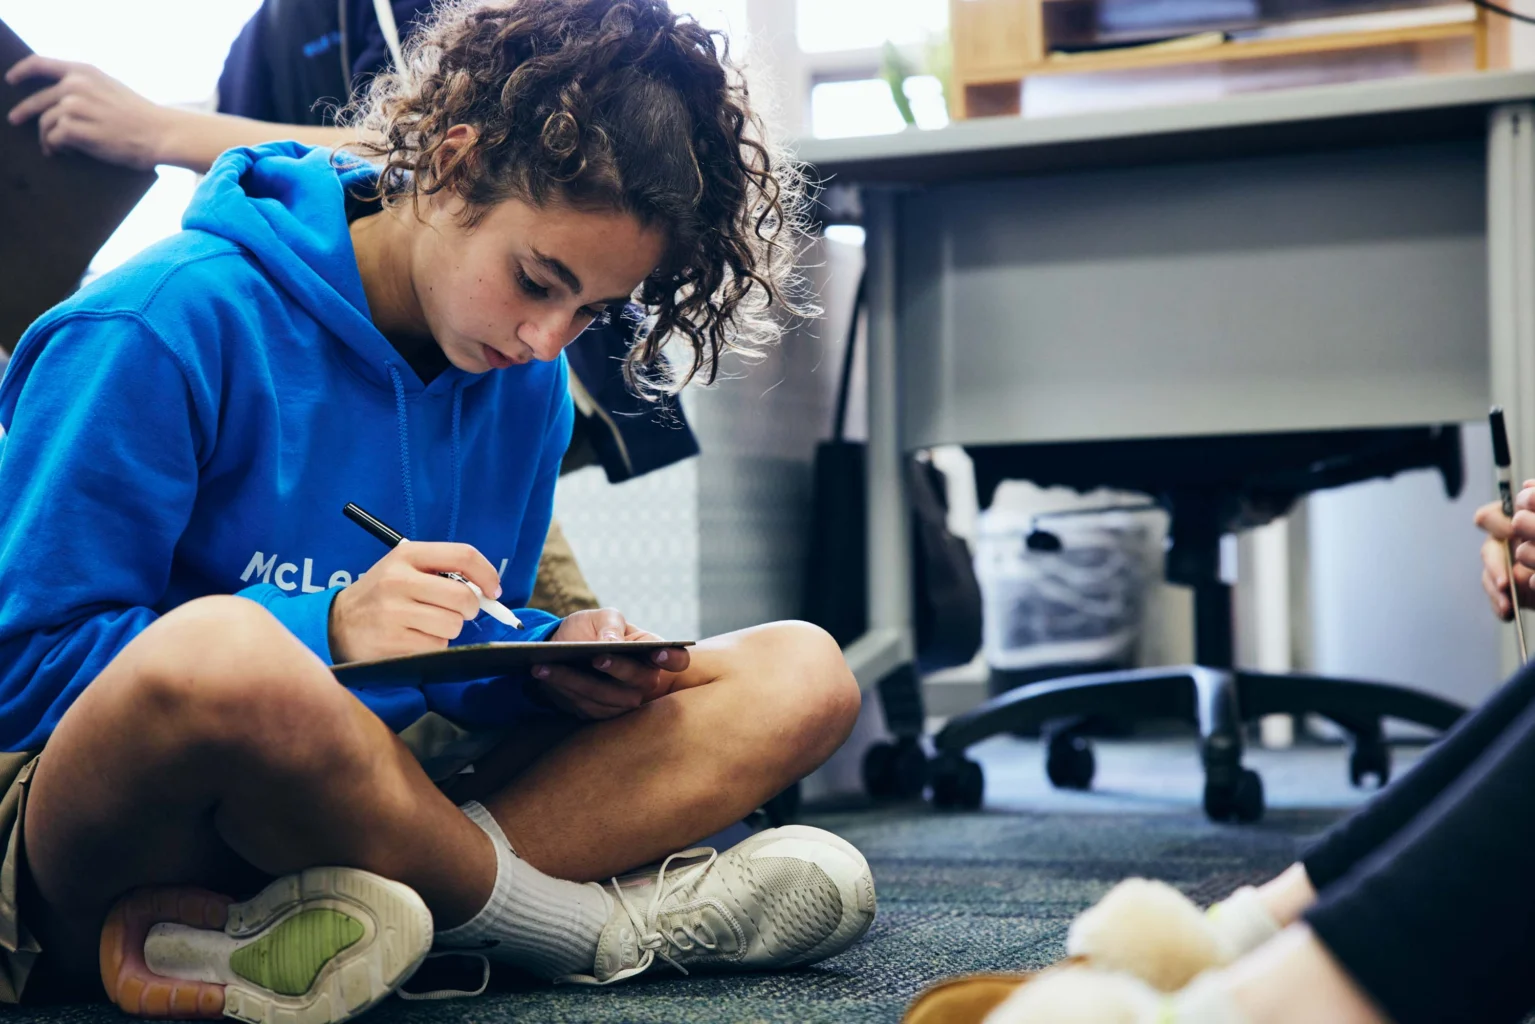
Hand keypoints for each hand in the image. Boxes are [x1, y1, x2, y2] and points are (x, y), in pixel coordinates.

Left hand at [5, 56, 177, 169]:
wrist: (161, 133)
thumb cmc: (141, 117)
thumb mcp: (111, 88)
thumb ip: (86, 86)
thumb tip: (59, 98)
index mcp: (84, 72)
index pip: (40, 64)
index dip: (21, 71)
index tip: (11, 79)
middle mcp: (76, 85)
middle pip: (38, 100)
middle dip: (24, 112)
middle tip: (15, 120)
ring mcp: (75, 107)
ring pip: (45, 123)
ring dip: (47, 138)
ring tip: (56, 148)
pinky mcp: (77, 129)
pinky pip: (53, 139)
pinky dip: (56, 148)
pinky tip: (66, 153)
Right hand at [328, 541, 502, 663]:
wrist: (337, 623)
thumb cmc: (382, 595)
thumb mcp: (404, 568)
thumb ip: (443, 572)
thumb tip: (487, 591)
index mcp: (407, 554)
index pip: (463, 555)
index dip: (487, 574)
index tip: (493, 590)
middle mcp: (399, 580)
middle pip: (463, 597)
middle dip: (469, 609)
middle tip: (458, 612)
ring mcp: (393, 613)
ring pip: (452, 625)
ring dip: (448, 630)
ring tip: (426, 625)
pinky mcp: (392, 643)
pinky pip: (436, 647)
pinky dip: (433, 647)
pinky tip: (413, 640)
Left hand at [532, 608, 690, 719]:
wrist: (566, 650)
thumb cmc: (592, 630)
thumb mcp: (601, 616)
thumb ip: (610, 624)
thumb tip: (613, 642)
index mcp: (652, 652)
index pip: (677, 660)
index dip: (672, 659)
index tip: (658, 653)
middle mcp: (643, 681)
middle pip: (640, 681)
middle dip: (618, 669)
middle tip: (597, 657)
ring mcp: (622, 701)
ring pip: (606, 696)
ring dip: (575, 680)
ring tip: (547, 664)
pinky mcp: (599, 713)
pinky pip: (583, 705)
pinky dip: (561, 688)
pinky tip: (542, 673)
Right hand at [1475, 480, 1534, 620]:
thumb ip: (1532, 522)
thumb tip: (1524, 515)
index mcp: (1514, 521)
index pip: (1490, 517)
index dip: (1497, 524)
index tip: (1513, 533)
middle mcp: (1504, 541)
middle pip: (1488, 549)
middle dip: (1495, 566)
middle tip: (1506, 581)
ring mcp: (1502, 565)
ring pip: (1489, 575)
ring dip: (1496, 589)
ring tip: (1507, 603)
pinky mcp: (1504, 588)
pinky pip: (1496, 596)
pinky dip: (1500, 605)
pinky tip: (1507, 613)